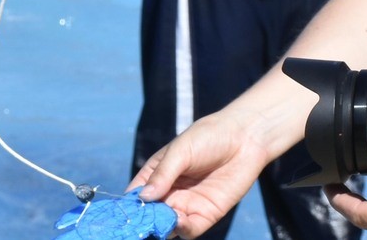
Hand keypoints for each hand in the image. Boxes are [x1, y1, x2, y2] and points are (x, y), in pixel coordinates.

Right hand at [128, 110, 273, 236]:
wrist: (244, 139)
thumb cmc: (208, 137)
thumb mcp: (181, 151)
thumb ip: (163, 174)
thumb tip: (144, 197)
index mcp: (156, 175)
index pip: (136, 194)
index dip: (129, 204)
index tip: (121, 212)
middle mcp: (169, 194)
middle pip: (150, 214)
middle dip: (144, 220)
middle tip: (140, 223)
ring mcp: (187, 205)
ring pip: (168, 225)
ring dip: (162, 227)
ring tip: (160, 222)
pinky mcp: (207, 214)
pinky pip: (190, 228)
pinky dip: (182, 229)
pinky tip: (179, 222)